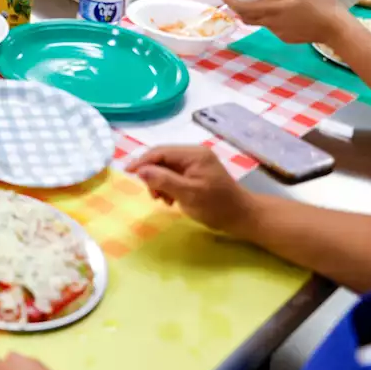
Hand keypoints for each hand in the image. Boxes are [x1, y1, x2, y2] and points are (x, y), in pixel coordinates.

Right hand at [126, 146, 254, 234]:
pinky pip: (174, 173)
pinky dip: (168, 185)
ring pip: (166, 167)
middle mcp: (193, 153)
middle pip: (161, 158)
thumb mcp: (188, 195)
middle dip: (152, 175)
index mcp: (193, 154)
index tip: (127, 173)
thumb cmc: (217, 207)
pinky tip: (171, 199)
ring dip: (159, 182)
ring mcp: (195, 162)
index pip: (160, 152)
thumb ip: (164, 180)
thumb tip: (140, 171)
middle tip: (153, 195)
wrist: (242, 217)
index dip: (142, 162)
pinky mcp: (196, 171)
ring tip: (163, 200)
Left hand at [222, 0, 354, 46]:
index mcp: (272, 10)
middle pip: (246, 17)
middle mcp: (271, 24)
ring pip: (259, 23)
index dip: (230, 1)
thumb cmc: (320, 5)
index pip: (243, 7)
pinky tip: (280, 13)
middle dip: (238, 8)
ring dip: (254, 13)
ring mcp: (278, 33)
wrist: (336, 29)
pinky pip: (272, 28)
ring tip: (259, 2)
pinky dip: (269, 19)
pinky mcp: (286, 38)